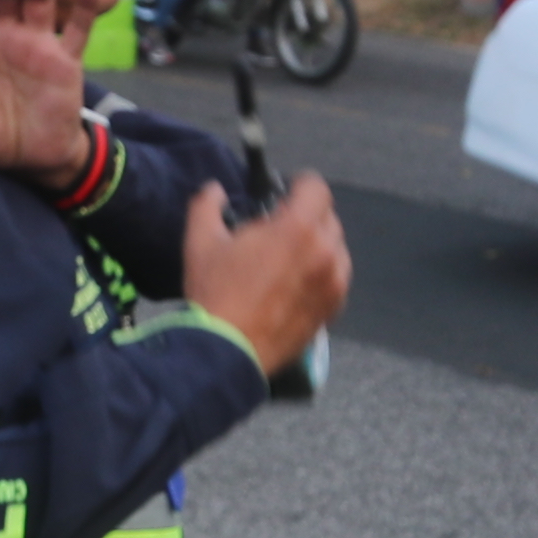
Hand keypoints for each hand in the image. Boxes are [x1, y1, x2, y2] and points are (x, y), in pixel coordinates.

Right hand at [183, 173, 350, 372]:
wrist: (228, 352)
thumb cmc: (215, 294)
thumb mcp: (201, 242)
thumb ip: (207, 204)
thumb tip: (215, 190)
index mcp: (298, 228)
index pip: (316, 187)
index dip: (298, 185)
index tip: (282, 195)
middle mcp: (326, 251)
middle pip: (327, 217)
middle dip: (305, 216)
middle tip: (278, 230)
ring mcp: (334, 283)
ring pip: (335, 248)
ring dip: (317, 245)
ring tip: (288, 260)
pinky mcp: (334, 308)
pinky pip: (336, 278)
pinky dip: (321, 274)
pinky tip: (295, 285)